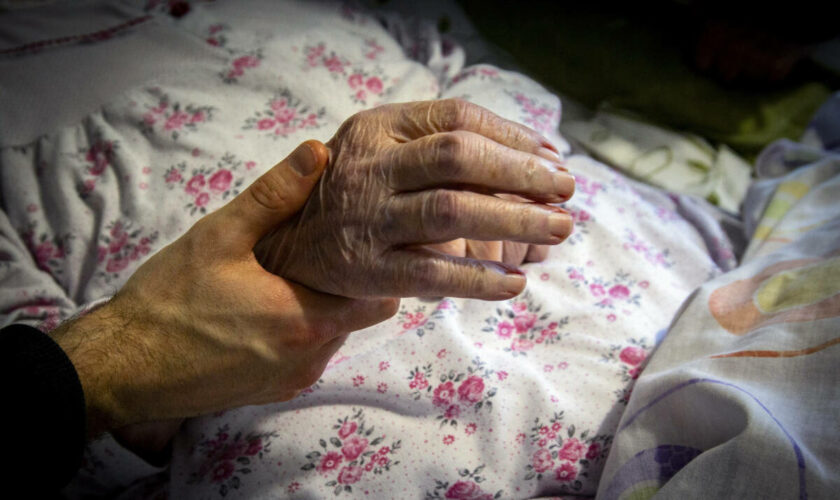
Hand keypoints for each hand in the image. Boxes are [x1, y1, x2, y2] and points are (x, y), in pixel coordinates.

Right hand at [51, 141, 397, 437]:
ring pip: (332, 338)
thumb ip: (275, 195)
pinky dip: (298, 335)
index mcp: (306, 319)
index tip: (360, 244)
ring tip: (286, 279)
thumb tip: (318, 153)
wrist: (122, 366)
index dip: (376, 269)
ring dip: (320, 310)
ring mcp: (291, 380)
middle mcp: (309, 358)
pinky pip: (306, 358)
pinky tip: (264, 310)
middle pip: (357, 318)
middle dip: (346, 286)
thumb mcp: (220, 235)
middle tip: (319, 254)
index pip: (380, 300)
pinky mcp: (272, 393)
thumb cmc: (169, 299)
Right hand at [256, 99, 573, 299]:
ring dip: (515, 219)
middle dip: (521, 172)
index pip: (456, 118)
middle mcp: (369, 167)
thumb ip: (437, 144)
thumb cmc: (353, 193)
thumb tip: (533, 155)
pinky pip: (432, 272)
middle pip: (458, 157)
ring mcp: (367, 219)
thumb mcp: (381, 150)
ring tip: (559, 228)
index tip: (550, 157)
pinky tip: (515, 283)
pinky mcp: (366, 269)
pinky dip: (479, 278)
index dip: (512, 135)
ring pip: (452, 211)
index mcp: (375, 128)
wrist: (289, 248)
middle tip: (567, 191)